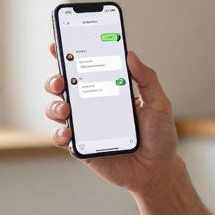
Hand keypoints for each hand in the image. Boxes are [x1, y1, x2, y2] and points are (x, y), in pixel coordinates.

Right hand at [43, 43, 180, 193]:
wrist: (157, 170)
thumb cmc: (158, 135)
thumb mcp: (159, 103)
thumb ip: (147, 79)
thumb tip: (130, 55)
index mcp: (107, 89)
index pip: (85, 68)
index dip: (69, 55)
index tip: (60, 44)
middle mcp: (91, 105)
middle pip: (63, 87)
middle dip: (56, 79)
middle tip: (62, 80)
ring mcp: (84, 125)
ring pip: (57, 110)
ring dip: (55, 106)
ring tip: (66, 109)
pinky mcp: (81, 146)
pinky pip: (62, 138)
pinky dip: (60, 134)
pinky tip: (68, 133)